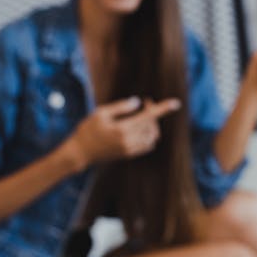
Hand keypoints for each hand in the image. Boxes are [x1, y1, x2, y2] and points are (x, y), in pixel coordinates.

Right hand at [63, 96, 180, 168]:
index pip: (148, 117)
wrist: (79, 153)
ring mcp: (130, 150)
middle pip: (152, 125)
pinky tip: (140, 128)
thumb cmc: (87, 130)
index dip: (163, 109)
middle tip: (145, 102)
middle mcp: (129, 141)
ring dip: (152, 125)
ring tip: (141, 116)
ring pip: (152, 137)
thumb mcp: (101, 113)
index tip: (176, 103)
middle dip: (152, 113)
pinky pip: (147, 146)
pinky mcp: (129, 155)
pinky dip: (149, 136)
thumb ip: (121, 107)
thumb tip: (138, 102)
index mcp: (122, 129)